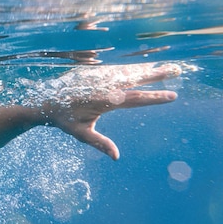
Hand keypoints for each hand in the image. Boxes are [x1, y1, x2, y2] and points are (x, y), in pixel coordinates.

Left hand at [44, 63, 179, 159]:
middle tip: (177, 70)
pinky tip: (142, 67)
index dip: (155, 97)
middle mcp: (104, 85)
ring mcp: (99, 78)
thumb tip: (116, 156)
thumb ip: (99, 143)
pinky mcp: (95, 73)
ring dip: (146, 69)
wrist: (45, 102)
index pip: (135, 98)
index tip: (173, 96)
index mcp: (104, 100)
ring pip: (127, 71)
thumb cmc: (64, 120)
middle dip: (157, 75)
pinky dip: (131, 68)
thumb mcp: (81, 134)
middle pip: (135, 79)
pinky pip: (117, 69)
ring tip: (166, 67)